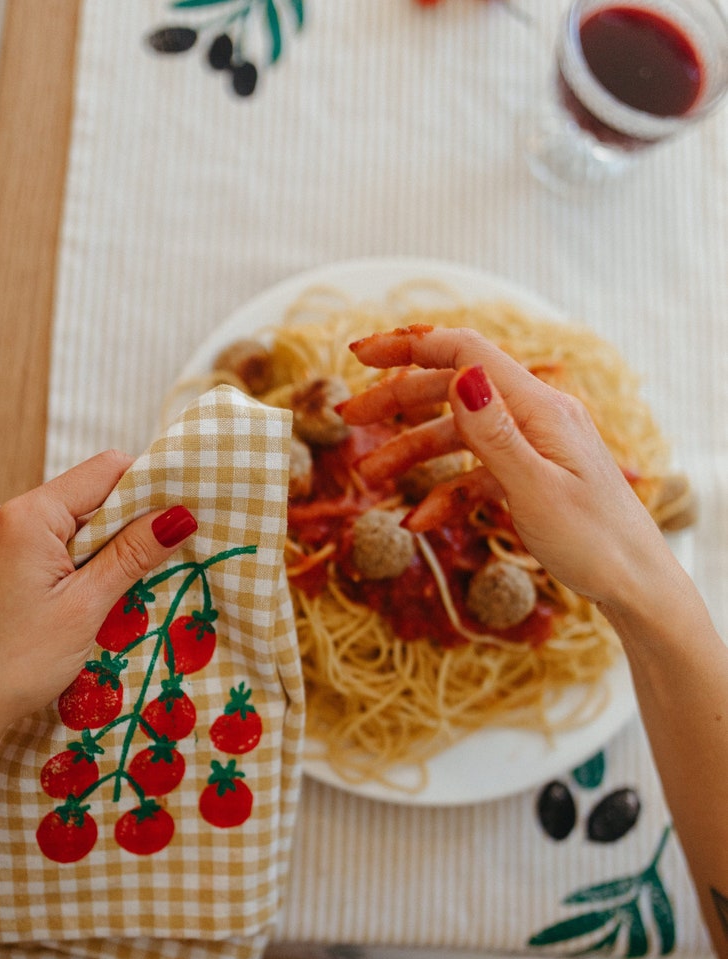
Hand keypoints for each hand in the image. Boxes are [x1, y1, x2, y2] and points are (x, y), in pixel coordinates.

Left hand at [0, 451, 197, 795]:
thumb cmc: (13, 665)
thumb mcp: (85, 608)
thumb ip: (132, 555)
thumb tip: (180, 515)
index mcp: (27, 516)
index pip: (106, 470)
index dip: (149, 489)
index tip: (179, 522)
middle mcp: (4, 515)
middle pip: (87, 496)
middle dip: (126, 527)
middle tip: (155, 568)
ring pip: (69, 525)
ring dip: (102, 552)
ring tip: (116, 596)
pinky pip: (47, 547)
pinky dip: (74, 567)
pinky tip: (85, 604)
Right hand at [345, 326, 680, 611]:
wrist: (636, 585)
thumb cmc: (594, 541)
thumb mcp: (536, 489)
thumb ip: (494, 434)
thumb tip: (462, 375)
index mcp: (539, 407)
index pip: (465, 352)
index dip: (409, 346)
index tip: (358, 355)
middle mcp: (535, 417)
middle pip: (453, 389)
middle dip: (397, 400)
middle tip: (348, 417)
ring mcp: (532, 446)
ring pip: (457, 434)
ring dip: (410, 452)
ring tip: (368, 479)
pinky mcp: (529, 477)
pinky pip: (475, 474)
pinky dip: (443, 493)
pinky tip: (419, 521)